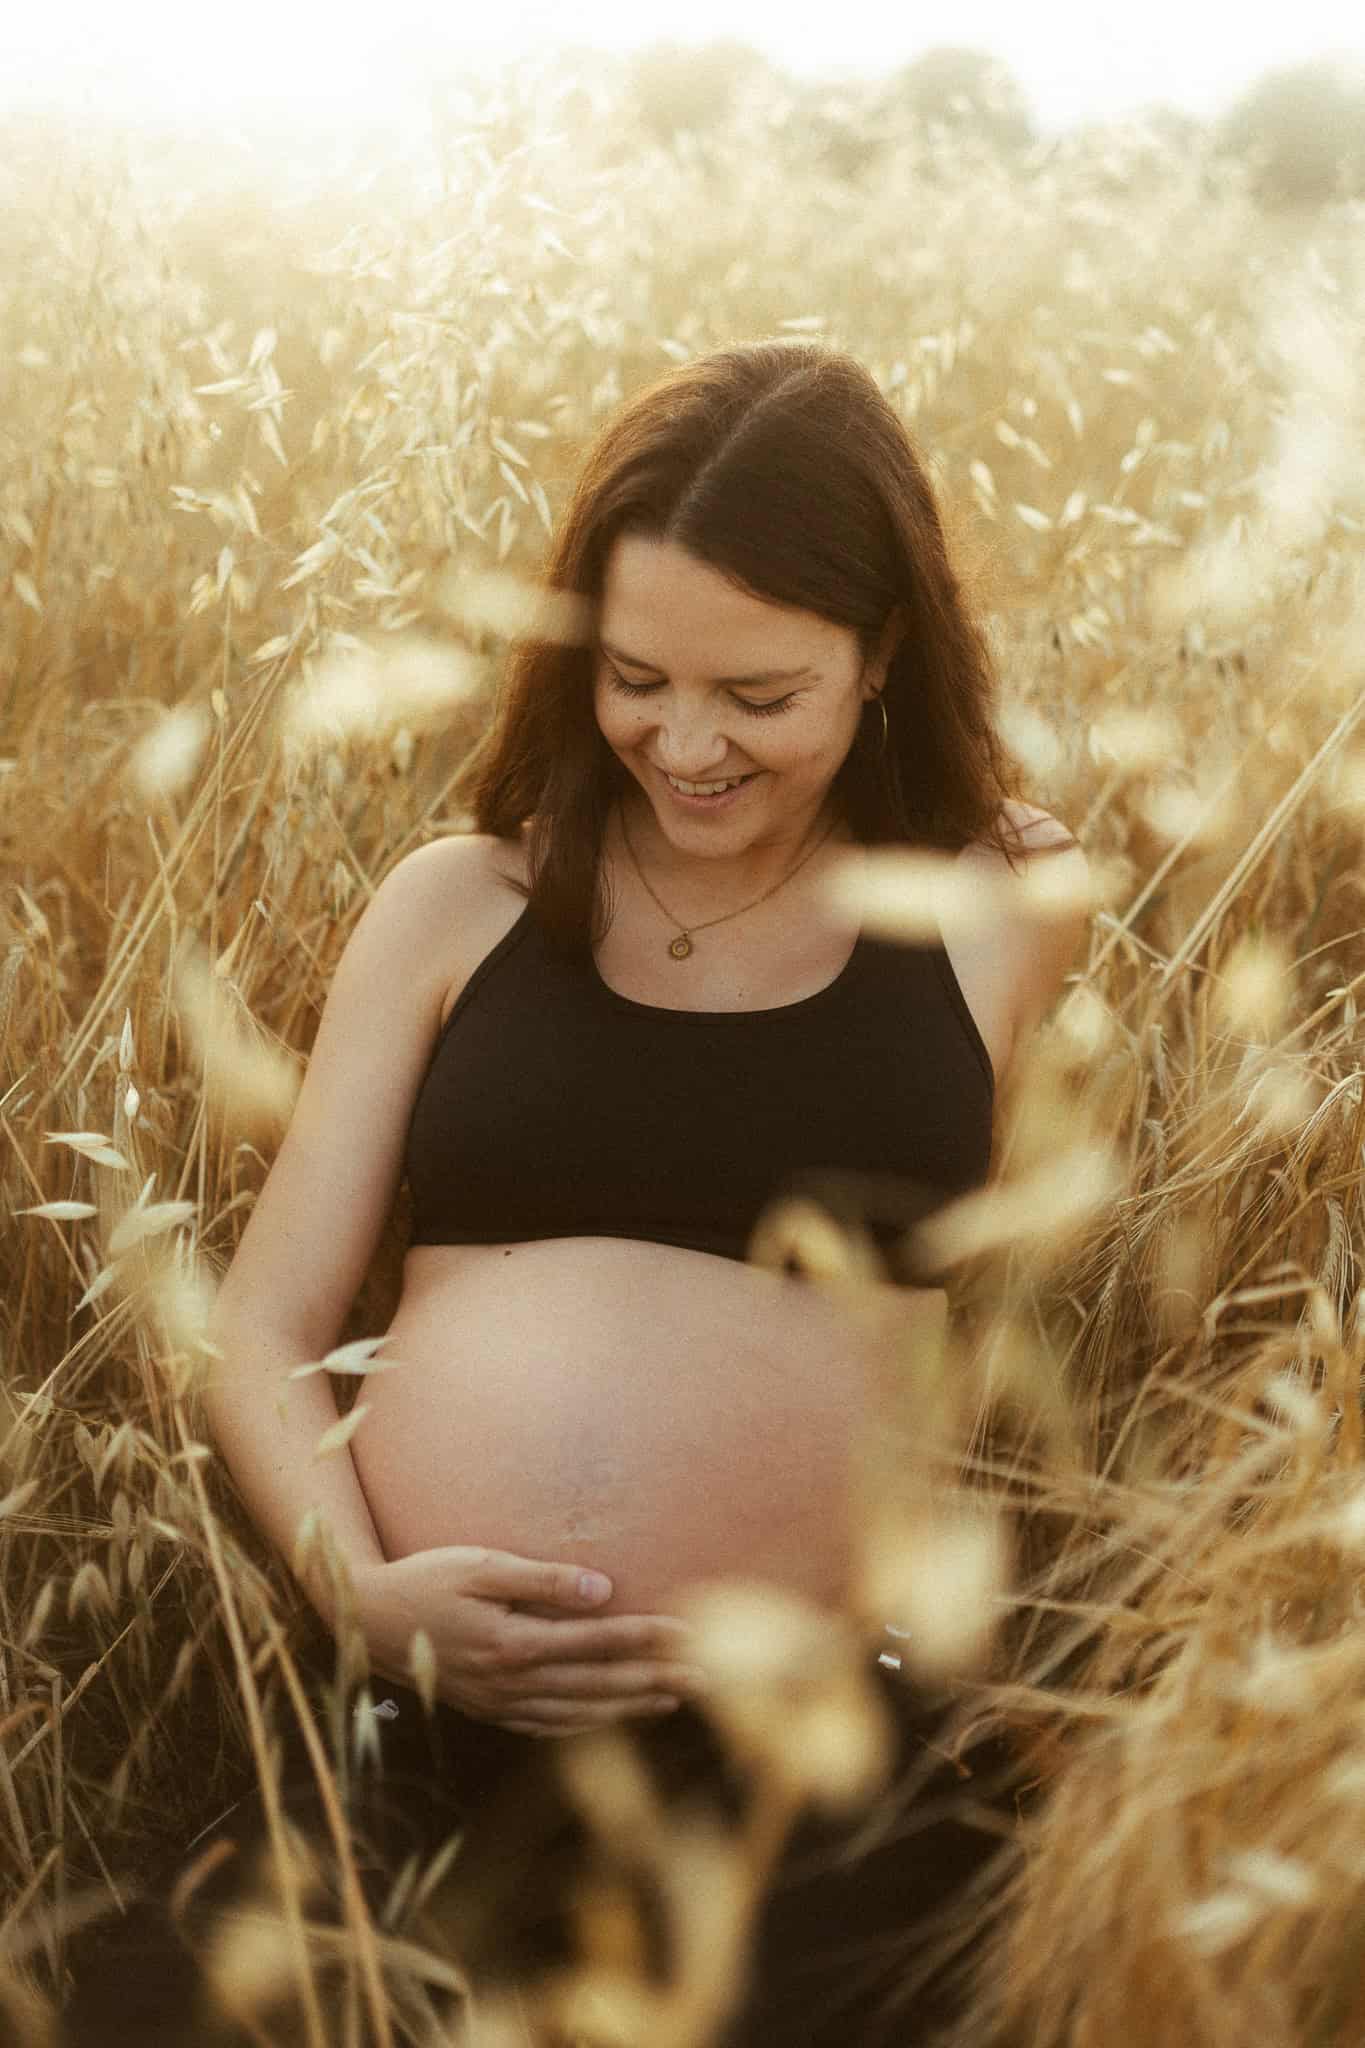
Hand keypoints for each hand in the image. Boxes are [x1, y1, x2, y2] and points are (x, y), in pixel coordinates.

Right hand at [351, 1545, 705, 1735]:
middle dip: (654, 1679)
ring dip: (629, 1704)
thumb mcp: (482, 1565)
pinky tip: (611, 1715)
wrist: (369, 1620)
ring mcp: (500, 1703)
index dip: (644, 1637)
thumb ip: (543, 1580)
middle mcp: (512, 1682)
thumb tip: (603, 1589)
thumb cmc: (426, 1579)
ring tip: (672, 1697)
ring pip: (579, 1710)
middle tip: (706, 1676)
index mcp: (513, 1644)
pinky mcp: (489, 1709)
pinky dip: (587, 1722)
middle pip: (598, 1683)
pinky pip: (549, 1724)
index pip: (596, 1642)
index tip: (688, 1632)